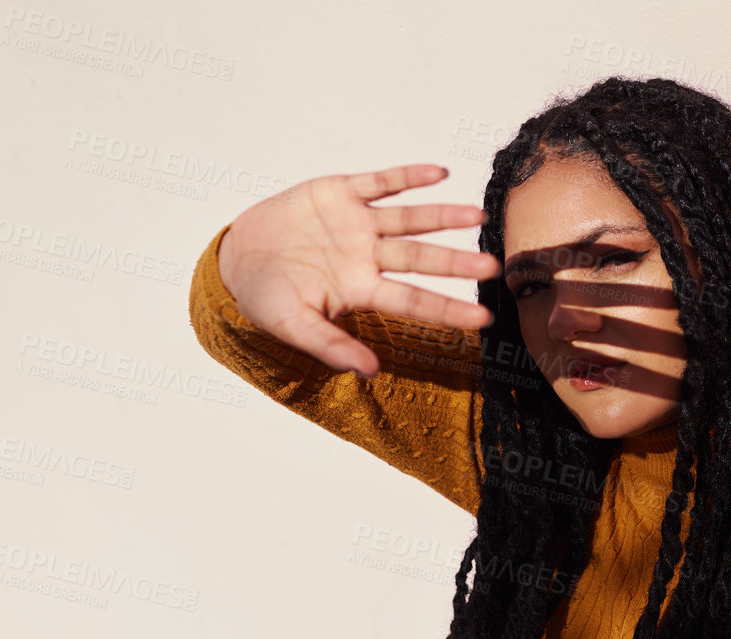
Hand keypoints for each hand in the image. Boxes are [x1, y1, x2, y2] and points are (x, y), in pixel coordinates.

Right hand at [215, 163, 501, 377]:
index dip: (448, 311)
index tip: (483, 320)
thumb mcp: (294, 327)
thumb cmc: (267, 298)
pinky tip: (440, 174)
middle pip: (420, 259)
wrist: (237, 258)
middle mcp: (367, 256)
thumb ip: (332, 346)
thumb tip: (371, 371)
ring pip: (408, 219)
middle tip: (493, 266)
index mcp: (360, 290)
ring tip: (477, 215)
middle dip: (455, 263)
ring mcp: (357, 223)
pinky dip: (407, 176)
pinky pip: (381, 181)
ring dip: (442, 216)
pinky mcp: (340, 191)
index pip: (413, 302)